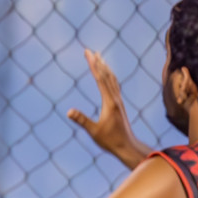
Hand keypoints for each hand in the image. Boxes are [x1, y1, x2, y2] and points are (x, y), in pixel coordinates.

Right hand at [67, 49, 150, 168]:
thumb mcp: (94, 131)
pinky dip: (109, 77)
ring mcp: (118, 102)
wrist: (128, 147)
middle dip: (98, 62)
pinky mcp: (118, 106)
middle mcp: (115, 99)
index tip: (88, 53)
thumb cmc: (110, 141)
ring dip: (105, 68)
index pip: (100, 79)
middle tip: (91, 51)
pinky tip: (108, 77)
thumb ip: (82, 120)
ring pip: (112, 80)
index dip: (93, 65)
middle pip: (107, 76)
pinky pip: (114, 86)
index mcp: (109, 102)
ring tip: (100, 58)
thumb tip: (68, 111)